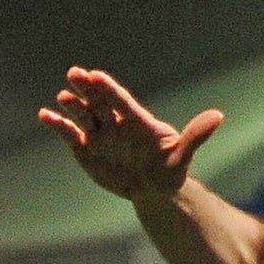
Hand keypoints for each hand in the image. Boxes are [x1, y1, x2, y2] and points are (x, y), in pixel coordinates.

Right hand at [39, 66, 223, 200]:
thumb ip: (195, 136)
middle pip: (99, 102)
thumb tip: (218, 115)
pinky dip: (57, 124)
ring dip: (72, 105)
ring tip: (64, 98)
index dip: (110, 90)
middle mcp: (115, 122)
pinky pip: (68, 133)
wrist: (152, 190)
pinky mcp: (84, 145)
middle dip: (87, 89)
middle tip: (76, 74)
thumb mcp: (182, 156)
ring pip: (82, 114)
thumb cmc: (169, 170)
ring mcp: (98, 132)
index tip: (97, 76)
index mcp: (137, 121)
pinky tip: (44, 115)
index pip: (122, 101)